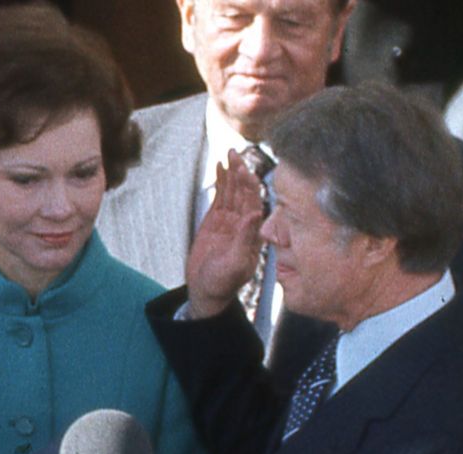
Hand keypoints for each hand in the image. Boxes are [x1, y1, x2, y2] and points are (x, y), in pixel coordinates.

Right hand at [186, 149, 264, 317]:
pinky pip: (220, 197)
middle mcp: (244, 223)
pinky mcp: (216, 221)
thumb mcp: (235, 262)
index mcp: (252, 232)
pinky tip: (220, 168)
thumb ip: (245, 238)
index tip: (242, 170)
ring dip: (231, 173)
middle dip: (240, 172)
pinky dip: (220, 182)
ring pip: (232, 192)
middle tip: (235, 154)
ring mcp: (230, 221)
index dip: (249, 185)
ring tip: (229, 154)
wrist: (206, 291)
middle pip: (244, 192)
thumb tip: (256, 213)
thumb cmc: (222, 282)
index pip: (253, 202)